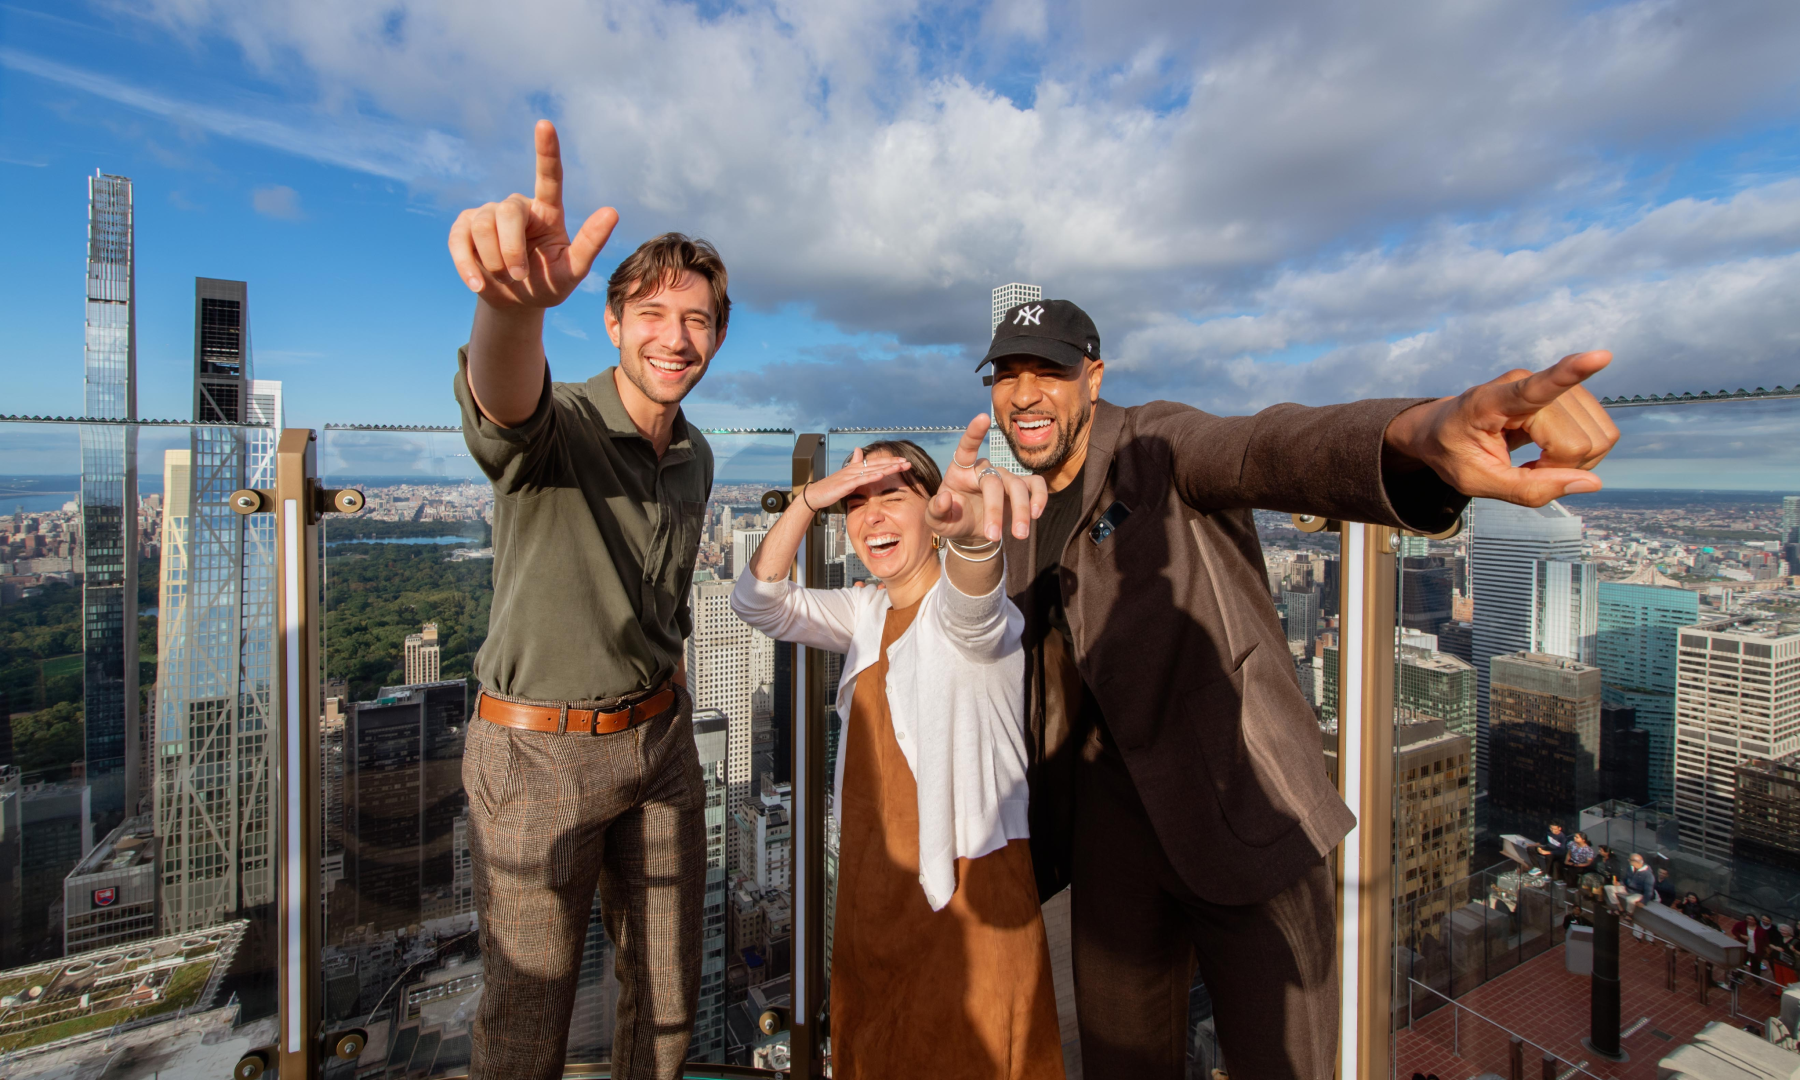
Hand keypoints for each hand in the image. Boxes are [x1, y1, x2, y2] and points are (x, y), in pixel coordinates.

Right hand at [448, 120, 619, 308]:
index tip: (544, 124)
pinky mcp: (463, 227)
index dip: (546, 150)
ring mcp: (487, 214)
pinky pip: (458, 240)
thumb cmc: (547, 284)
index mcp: (548, 211)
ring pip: (482, 226)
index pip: (549, 176)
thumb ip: (590, 244)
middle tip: (519, 276)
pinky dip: (466, 265)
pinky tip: (477, 284)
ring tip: (505, 278)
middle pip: (507, 213)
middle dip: (511, 250)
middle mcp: (518, 207)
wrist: (515, 302)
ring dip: (494, 261)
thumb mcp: (572, 271)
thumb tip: (612, 211)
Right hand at [800, 448, 912, 511]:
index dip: (890, 461)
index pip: (876, 463)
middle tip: (908, 463)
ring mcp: (850, 476)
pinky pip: (861, 480)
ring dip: (887, 468)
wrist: (816, 495)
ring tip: (899, 466)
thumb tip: (859, 450)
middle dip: (893, 463)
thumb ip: (854, 464)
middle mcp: (854, 469)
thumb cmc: (831, 487)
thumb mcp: (845, 476)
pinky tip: (881, 475)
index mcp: (856, 468)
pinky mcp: (846, 485)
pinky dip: (872, 477)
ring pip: (872, 470)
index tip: (904, 462)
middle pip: (877, 465)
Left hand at [928, 414, 1047, 542]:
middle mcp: (984, 470)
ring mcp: (1004, 477)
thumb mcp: (936, 521)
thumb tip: (945, 498)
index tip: (983, 418)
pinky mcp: (1021, 489)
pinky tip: (1036, 515)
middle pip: (994, 480)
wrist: (972, 533)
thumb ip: (935, 511)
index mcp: (960, 471)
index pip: (967, 447)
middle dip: (995, 509)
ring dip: (1021, 511)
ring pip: (1017, 485)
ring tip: (1019, 535)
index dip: (974, 432)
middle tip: (992, 535)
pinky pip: (1037, 485)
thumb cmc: (952, 520)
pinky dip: (1040, 498)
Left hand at [1383, 351, 1619, 506]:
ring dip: (1572, 461)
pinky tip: (1548, 452)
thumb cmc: (1454, 452)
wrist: (1441, 428)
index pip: (1534, 388)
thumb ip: (1529, 489)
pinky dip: (1580, 454)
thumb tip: (1592, 483)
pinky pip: (1602, 433)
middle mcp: (1526, 384)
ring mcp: (1552, 386)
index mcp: (1490, 402)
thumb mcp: (1477, 482)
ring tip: (1535, 459)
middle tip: (1525, 468)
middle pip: (1577, 442)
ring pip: (1598, 438)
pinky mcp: (1570, 394)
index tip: (1599, 357)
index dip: (1570, 373)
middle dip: (1559, 467)